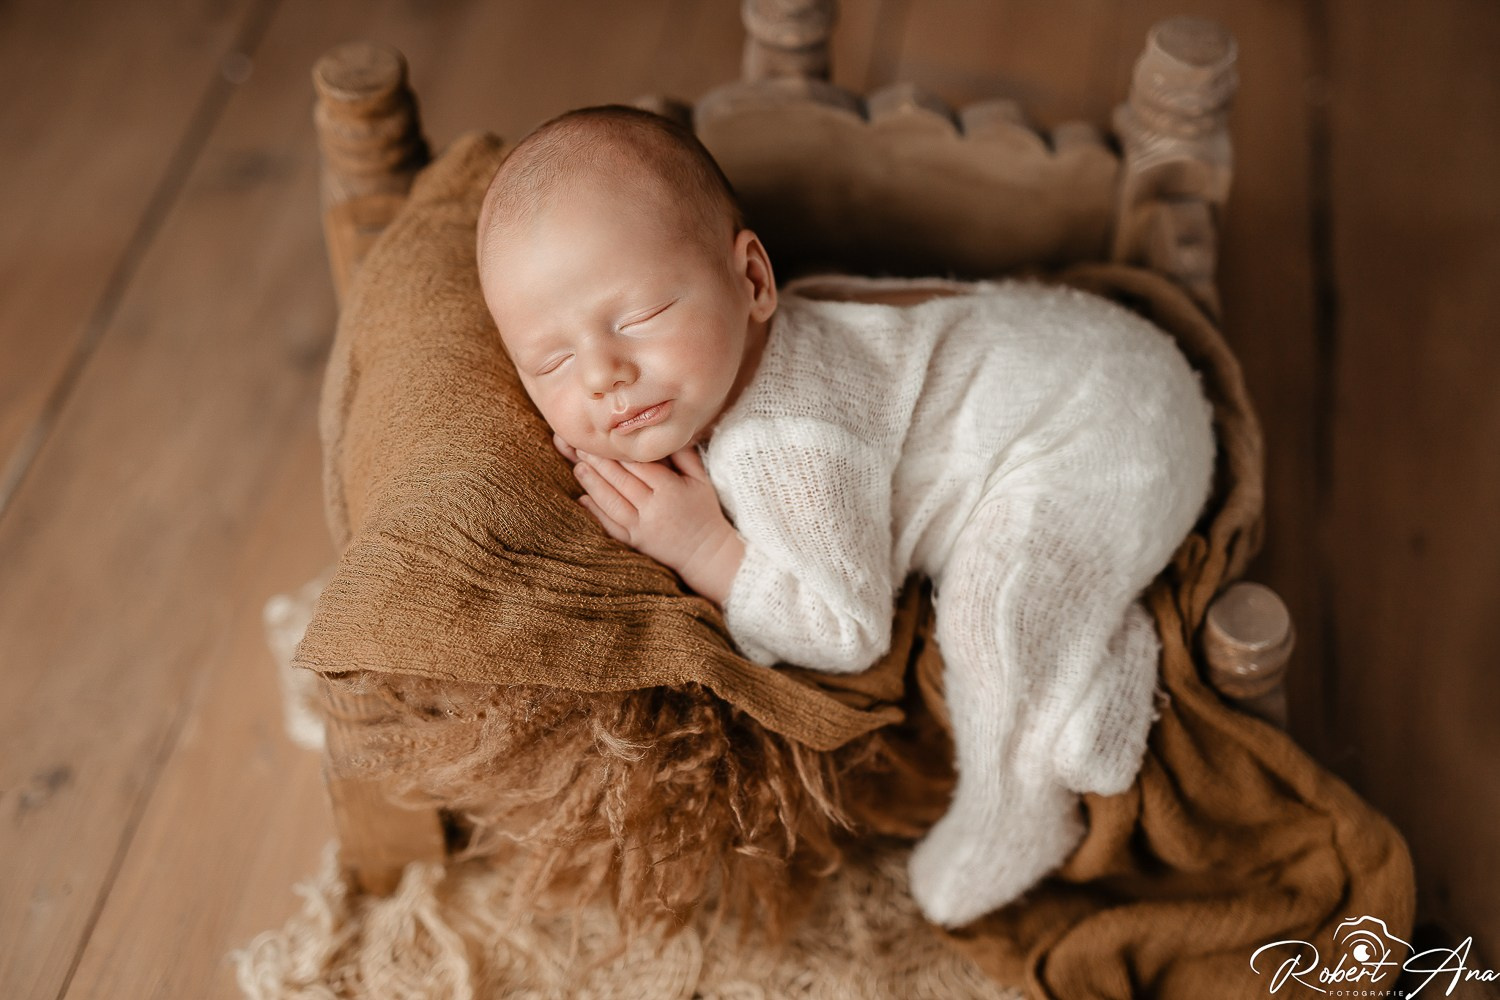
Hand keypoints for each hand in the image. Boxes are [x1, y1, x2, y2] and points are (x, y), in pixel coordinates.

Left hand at [556, 433, 743, 605]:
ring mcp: (641, 527)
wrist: (706, 553)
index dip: (619, 452)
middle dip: (599, 462)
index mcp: (670, 490)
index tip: (604, 438)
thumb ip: (684, 456)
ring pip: (611, 502)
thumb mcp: (701, 480)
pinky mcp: (635, 542)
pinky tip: (582, 499)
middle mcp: (653, 508)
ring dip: (592, 484)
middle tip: (580, 446)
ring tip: (578, 467)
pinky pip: (610, 525)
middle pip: (620, 480)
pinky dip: (595, 512)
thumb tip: (664, 435)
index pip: (639, 465)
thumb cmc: (705, 512)